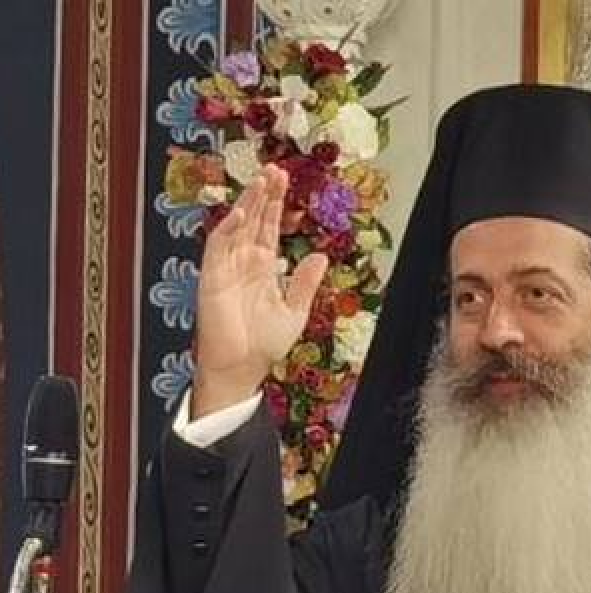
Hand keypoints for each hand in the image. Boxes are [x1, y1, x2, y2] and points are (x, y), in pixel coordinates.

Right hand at [191, 165, 328, 417]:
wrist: (241, 368)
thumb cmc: (263, 345)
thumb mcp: (295, 312)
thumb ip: (306, 283)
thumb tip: (320, 257)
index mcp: (263, 268)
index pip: (270, 227)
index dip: (276, 204)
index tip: (285, 180)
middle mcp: (244, 262)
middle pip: (254, 219)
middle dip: (264, 194)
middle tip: (275, 168)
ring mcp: (227, 267)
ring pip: (237, 226)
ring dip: (248, 204)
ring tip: (261, 181)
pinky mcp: (213, 277)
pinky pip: (218, 246)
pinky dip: (228, 228)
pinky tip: (241, 213)